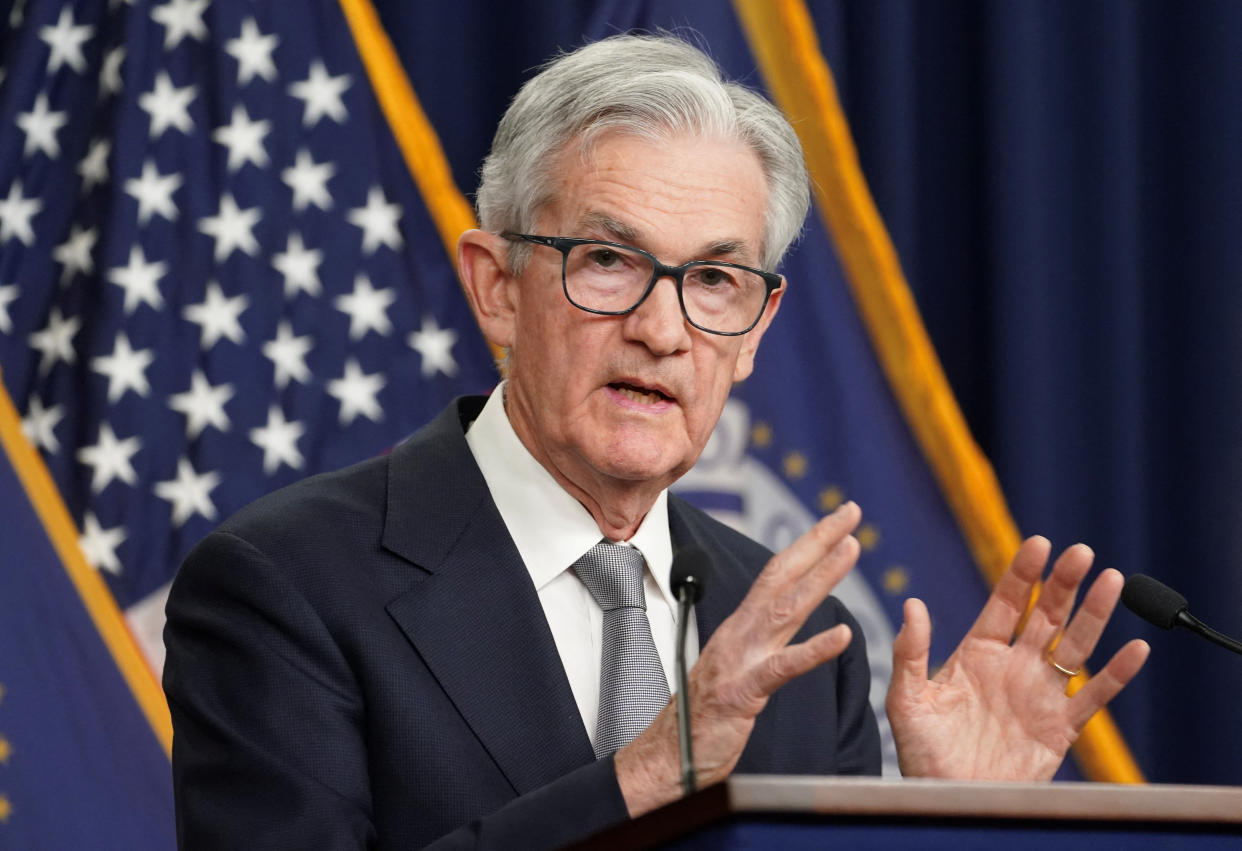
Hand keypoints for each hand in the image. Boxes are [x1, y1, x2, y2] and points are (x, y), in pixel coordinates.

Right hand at [615, 501, 862, 815]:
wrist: (667, 755)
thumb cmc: (704, 716)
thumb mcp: (735, 665)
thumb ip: (757, 639)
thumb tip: (779, 615)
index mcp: (741, 626)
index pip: (778, 573)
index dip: (809, 543)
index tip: (839, 521)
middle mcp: (741, 632)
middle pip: (783, 575)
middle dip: (818, 540)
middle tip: (850, 512)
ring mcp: (741, 659)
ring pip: (786, 608)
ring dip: (821, 576)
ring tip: (851, 549)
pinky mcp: (744, 691)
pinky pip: (784, 667)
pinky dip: (814, 650)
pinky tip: (843, 635)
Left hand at [886, 536, 1149, 779]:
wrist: (949, 799)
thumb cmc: (922, 753)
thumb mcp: (907, 700)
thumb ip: (911, 652)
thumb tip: (913, 604)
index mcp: (977, 654)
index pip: (1006, 603)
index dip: (1023, 574)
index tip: (1039, 544)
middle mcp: (1014, 667)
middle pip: (1046, 615)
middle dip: (1064, 583)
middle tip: (1081, 553)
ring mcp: (1040, 695)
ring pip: (1075, 646)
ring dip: (1095, 614)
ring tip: (1112, 580)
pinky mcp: (1060, 728)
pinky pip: (1094, 697)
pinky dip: (1116, 674)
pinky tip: (1136, 649)